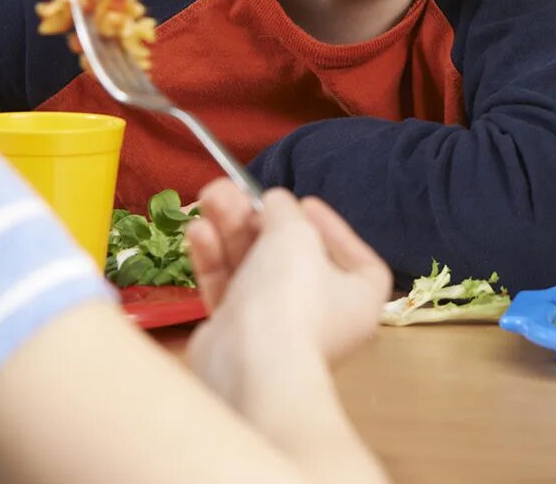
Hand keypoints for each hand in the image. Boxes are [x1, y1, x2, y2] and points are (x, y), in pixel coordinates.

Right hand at [187, 182, 391, 364]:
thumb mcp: (296, 236)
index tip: (304, 203)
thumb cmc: (291, 296)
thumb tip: (276, 203)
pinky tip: (198, 230)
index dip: (331, 226)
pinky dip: (215, 259)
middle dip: (258, 220)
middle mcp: (321, 315)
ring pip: (253, 267)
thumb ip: (286, 213)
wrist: (250, 365)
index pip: (353, 257)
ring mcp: (276, 327)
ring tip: (209, 197)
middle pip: (290, 256)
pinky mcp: (237, 336)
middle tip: (231, 190)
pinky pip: (229, 289)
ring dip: (230, 230)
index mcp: (357, 298)